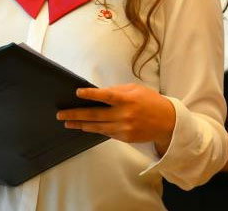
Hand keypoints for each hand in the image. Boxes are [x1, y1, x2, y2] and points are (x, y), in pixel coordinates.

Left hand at [57, 84, 175, 154]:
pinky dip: (95, 129)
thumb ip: (117, 91)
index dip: (91, 94)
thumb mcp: (136, 89)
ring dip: (81, 125)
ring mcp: (124, 128)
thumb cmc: (150, 101)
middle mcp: (124, 114)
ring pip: (97, 127)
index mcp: (127, 99)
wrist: (167, 121)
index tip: (77, 93)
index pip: (106, 96)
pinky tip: (85, 127)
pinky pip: (106, 133)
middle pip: (95, 115)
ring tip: (68, 123)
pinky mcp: (124, 137)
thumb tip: (98, 93)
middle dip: (76, 115)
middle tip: (61, 114)